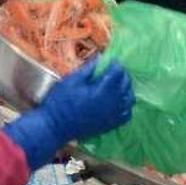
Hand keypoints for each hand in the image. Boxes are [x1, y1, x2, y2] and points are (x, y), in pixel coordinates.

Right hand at [2, 58, 134, 168]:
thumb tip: (101, 57)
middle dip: (122, 74)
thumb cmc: (60, 102)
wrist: (55, 127)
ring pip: (130, 98)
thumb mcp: (72, 80)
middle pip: (126, 84)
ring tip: (117, 84)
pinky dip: (126, 105)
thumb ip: (89, 69)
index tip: (111, 61)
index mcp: (103, 90)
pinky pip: (127, 113)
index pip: (118, 72)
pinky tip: (119, 100)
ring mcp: (114, 115)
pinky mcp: (111, 124)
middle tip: (113, 70)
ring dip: (126, 88)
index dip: (115, 64)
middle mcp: (113, 102)